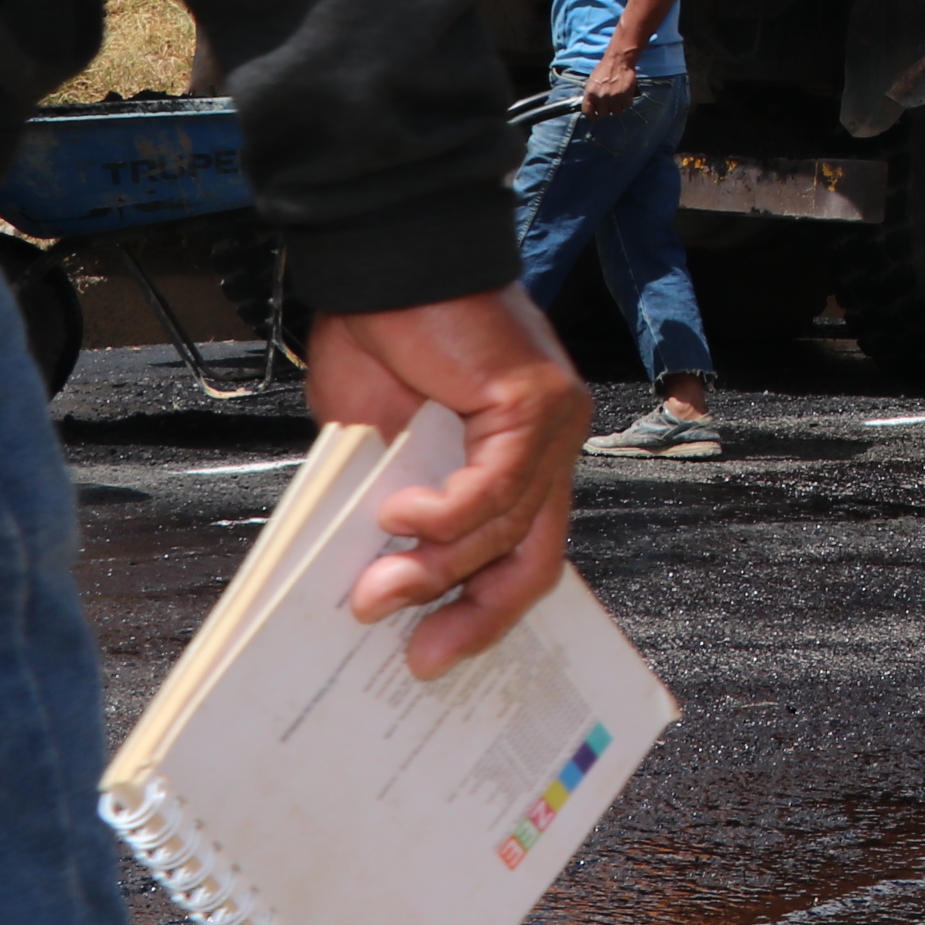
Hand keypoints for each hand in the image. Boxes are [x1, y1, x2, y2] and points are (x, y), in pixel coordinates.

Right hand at [309, 287, 593, 678]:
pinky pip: (496, 486)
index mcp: (520, 460)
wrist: (387, 265)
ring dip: (434, 570)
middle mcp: (552, 446)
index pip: (523, 556)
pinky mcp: (536, 401)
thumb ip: (389, 514)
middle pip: (533, 559)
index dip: (482, 612)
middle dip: (474, 618)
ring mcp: (553, 424)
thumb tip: (371, 590)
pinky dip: (444, 514)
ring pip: (506, 529)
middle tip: (418, 659)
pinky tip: (396, 514)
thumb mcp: (377, 454)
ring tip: (373, 593)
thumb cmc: (383, 343)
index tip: (432, 657)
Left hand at [577, 52, 638, 121]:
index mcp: (590, 93)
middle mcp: (601, 97)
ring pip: (616, 111)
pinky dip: (626, 102)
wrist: (618, 60)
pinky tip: (625, 96)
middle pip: (603, 114)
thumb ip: (592, 94)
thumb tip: (594, 105)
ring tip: (618, 99)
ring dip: (617, 106)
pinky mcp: (625, 96)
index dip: (592, 116)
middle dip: (607, 110)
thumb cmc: (604, 69)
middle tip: (610, 105)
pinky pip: (626, 106)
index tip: (596, 115)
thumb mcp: (593, 81)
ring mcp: (614, 97)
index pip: (588, 112)